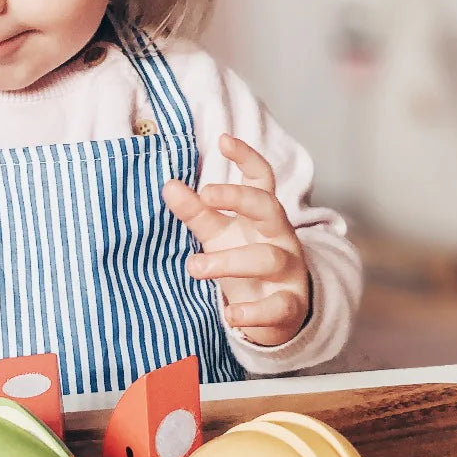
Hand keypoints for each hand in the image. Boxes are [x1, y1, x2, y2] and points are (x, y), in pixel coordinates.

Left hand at [162, 134, 310, 346]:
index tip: (223, 140)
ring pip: (266, 257)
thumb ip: (196, 211)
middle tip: (206, 194)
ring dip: (228, 261)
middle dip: (239, 198)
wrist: (280, 311)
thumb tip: (168, 185)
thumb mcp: (219, 234)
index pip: (261, 179)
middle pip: (268, 207)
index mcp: (262, 215)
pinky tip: (231, 316)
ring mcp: (288, 269)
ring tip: (194, 266)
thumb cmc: (245, 261)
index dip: (246, 157)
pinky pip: (277, 306)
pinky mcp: (289, 304)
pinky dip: (253, 313)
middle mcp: (279, 236)